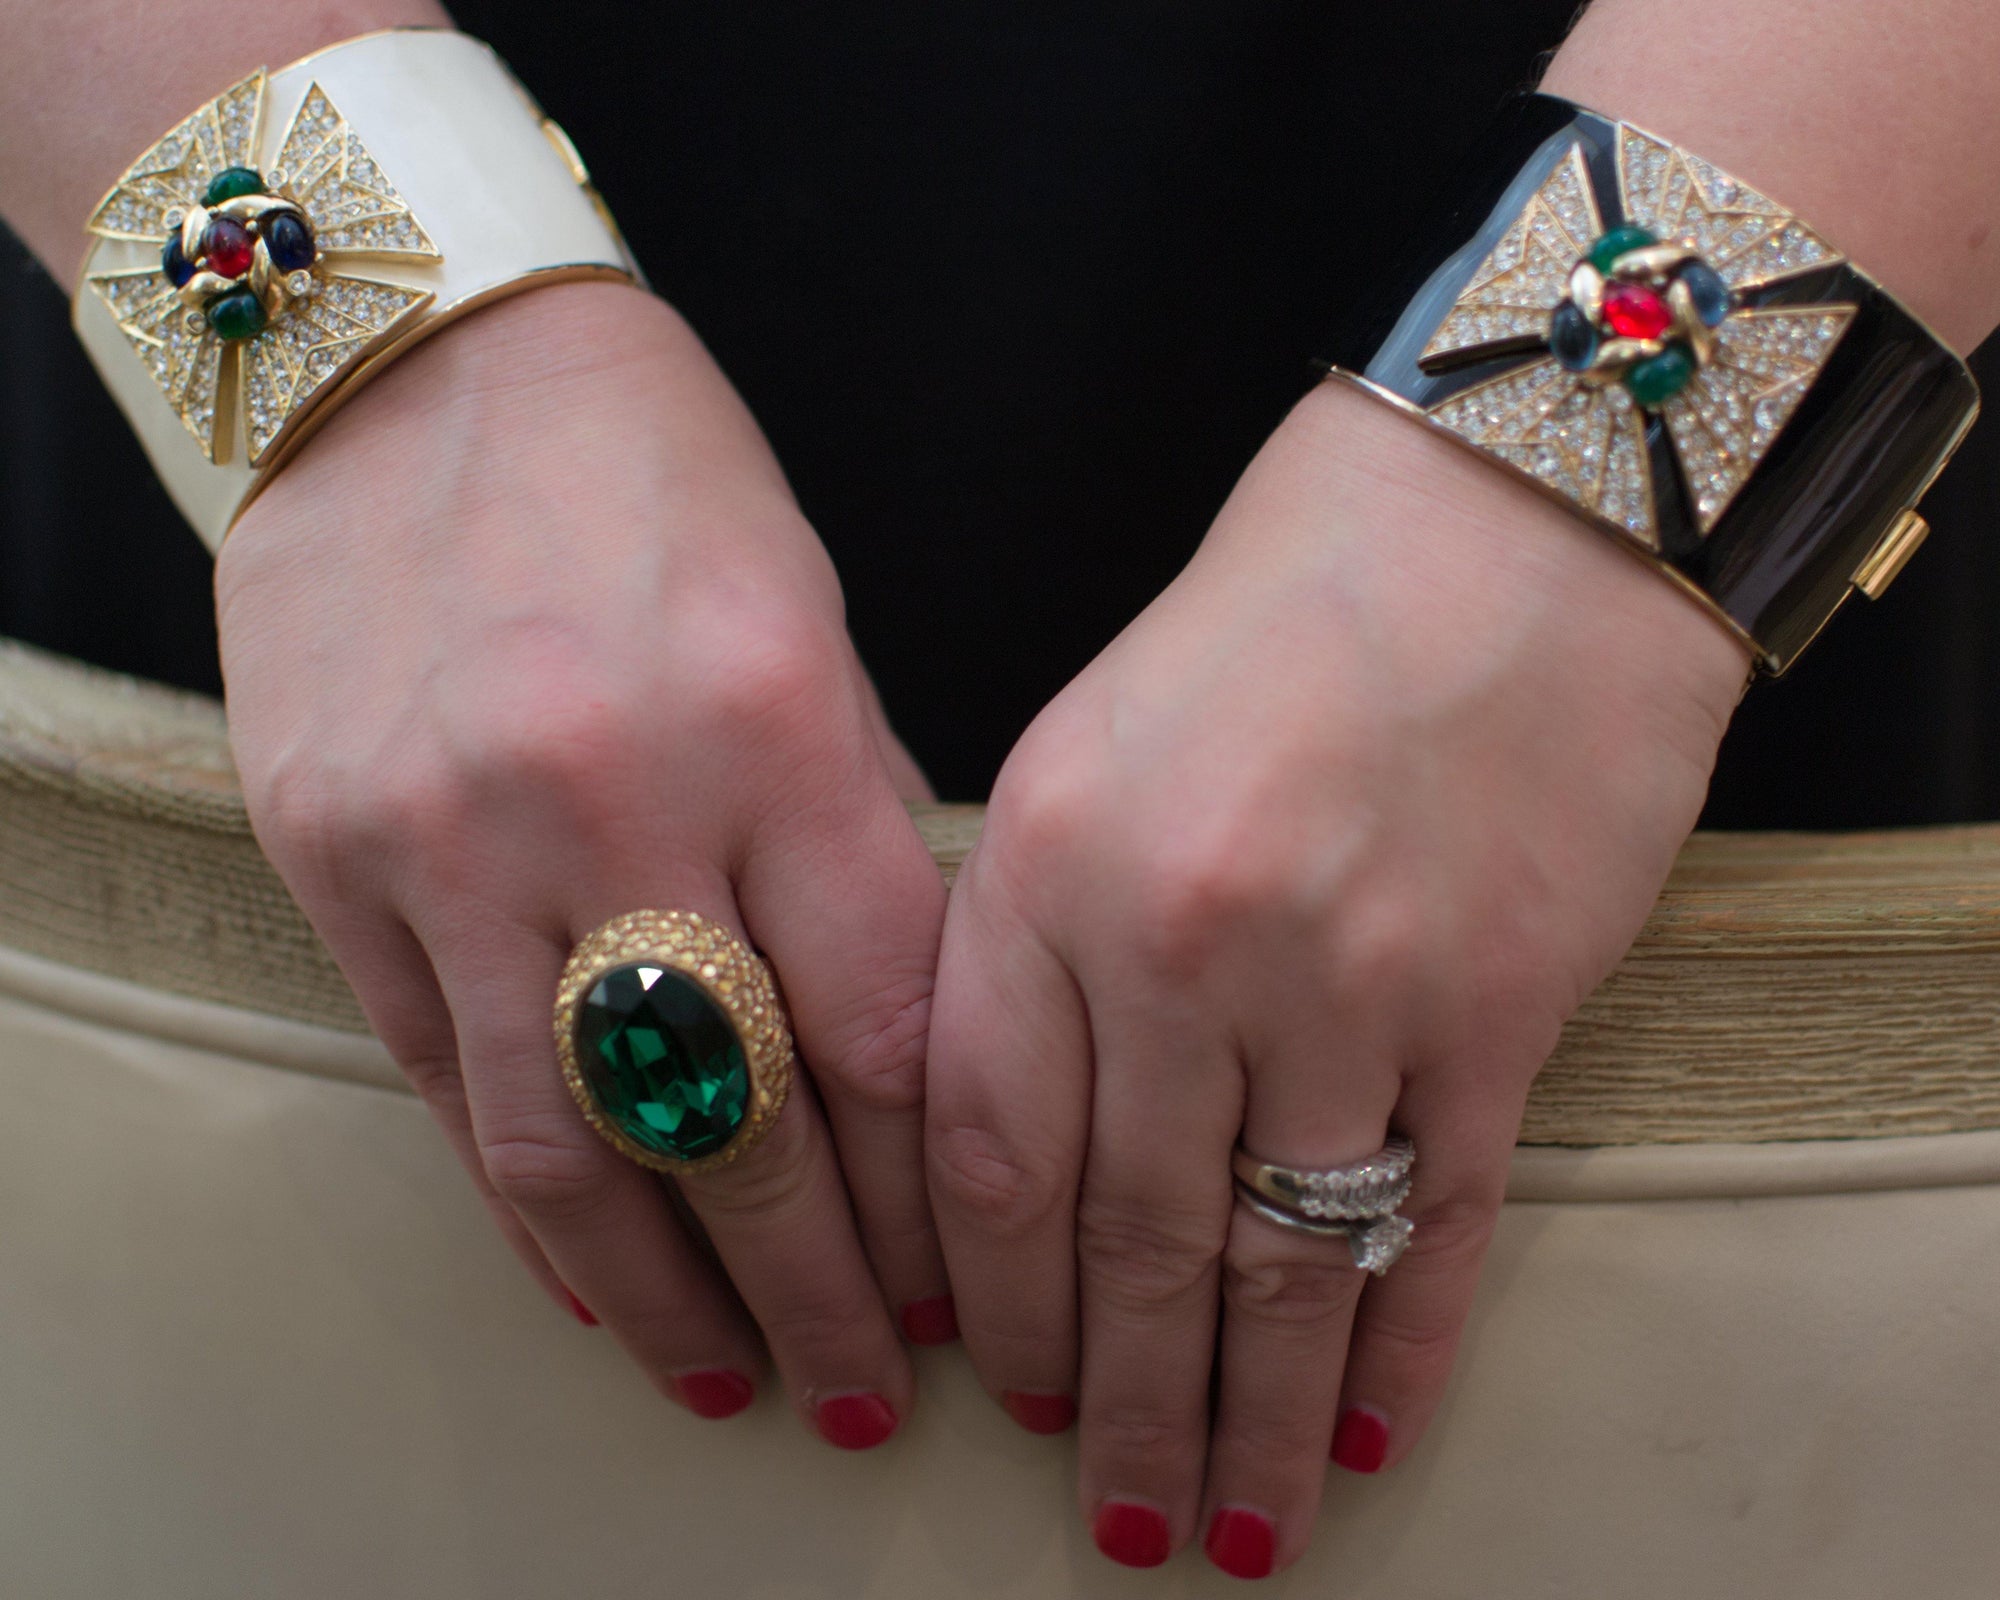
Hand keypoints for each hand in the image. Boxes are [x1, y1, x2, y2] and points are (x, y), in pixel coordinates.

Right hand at [218, 281, 948, 1444]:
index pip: (885, 1022)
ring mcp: (451, 835)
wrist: (411, 360)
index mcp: (773, 717)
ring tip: (731, 1381)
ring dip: (666, 1291)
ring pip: (576, 1140)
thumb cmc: (653, 477)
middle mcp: (611, 791)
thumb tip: (906, 1024)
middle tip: (864, 1386)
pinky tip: (592, 1280)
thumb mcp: (807, 618)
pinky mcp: (333, 855)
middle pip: (743, 1114)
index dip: (938, 1183)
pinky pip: (444, 1080)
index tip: (970, 1273)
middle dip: (817, 1280)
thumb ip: (857, 826)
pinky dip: (526, 1201)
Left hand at [926, 379, 1749, 1571]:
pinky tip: (1374, 1430)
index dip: (996, 1304)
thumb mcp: (1082, 758)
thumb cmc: (1270, 631)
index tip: (1000, 1393)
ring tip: (1239, 1533)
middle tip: (1118, 1527)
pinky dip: (1404, 1341)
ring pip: (1285, 1259)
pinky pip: (1439, 1216)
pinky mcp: (1498, 1004)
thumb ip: (1028, 951)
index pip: (993, 1154)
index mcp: (1050, 872)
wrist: (1499, 528)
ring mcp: (1351, 982)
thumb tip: (1010, 1163)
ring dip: (1256, 1416)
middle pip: (1133, 1241)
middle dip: (1123, 1408)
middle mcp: (1184, 942)